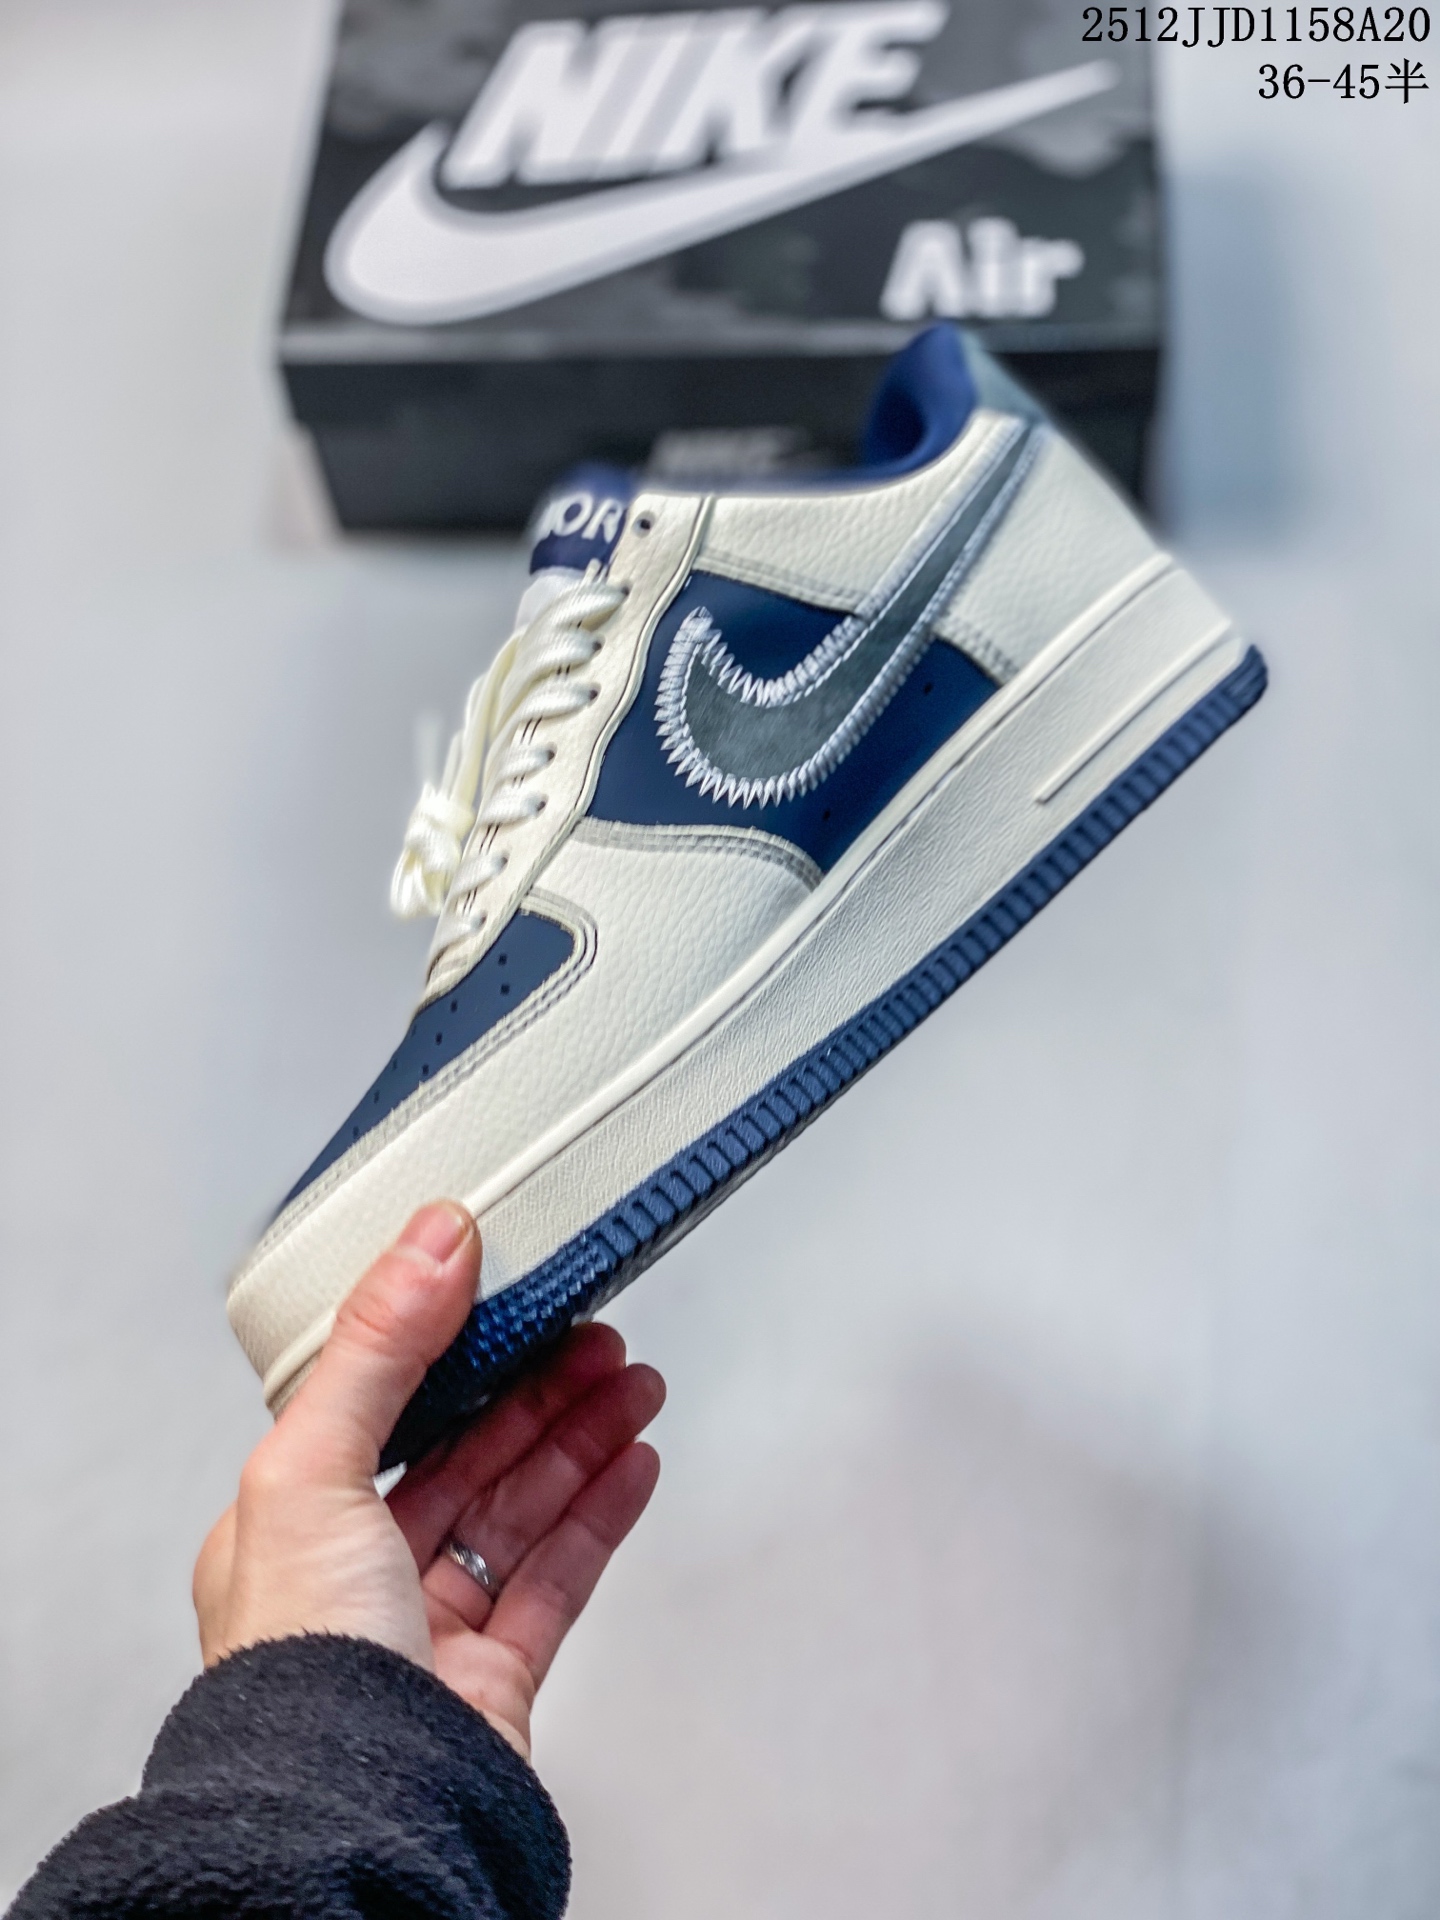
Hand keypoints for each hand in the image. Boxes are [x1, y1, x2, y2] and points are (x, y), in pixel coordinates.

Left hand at [194, 1202, 663, 1757]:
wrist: (350, 1817)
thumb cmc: (296, 1669)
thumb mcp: (309, 1469)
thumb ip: (377, 1348)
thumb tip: (428, 1242)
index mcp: (290, 1523)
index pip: (384, 1408)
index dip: (454, 1348)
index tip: (511, 1297)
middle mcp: (356, 1574)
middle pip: (467, 1454)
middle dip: (539, 1389)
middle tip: (597, 1338)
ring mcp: (427, 1630)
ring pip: (519, 1509)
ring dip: (581, 1440)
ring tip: (634, 1385)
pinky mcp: (492, 1679)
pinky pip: (558, 1577)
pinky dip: (601, 1515)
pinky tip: (634, 1465)